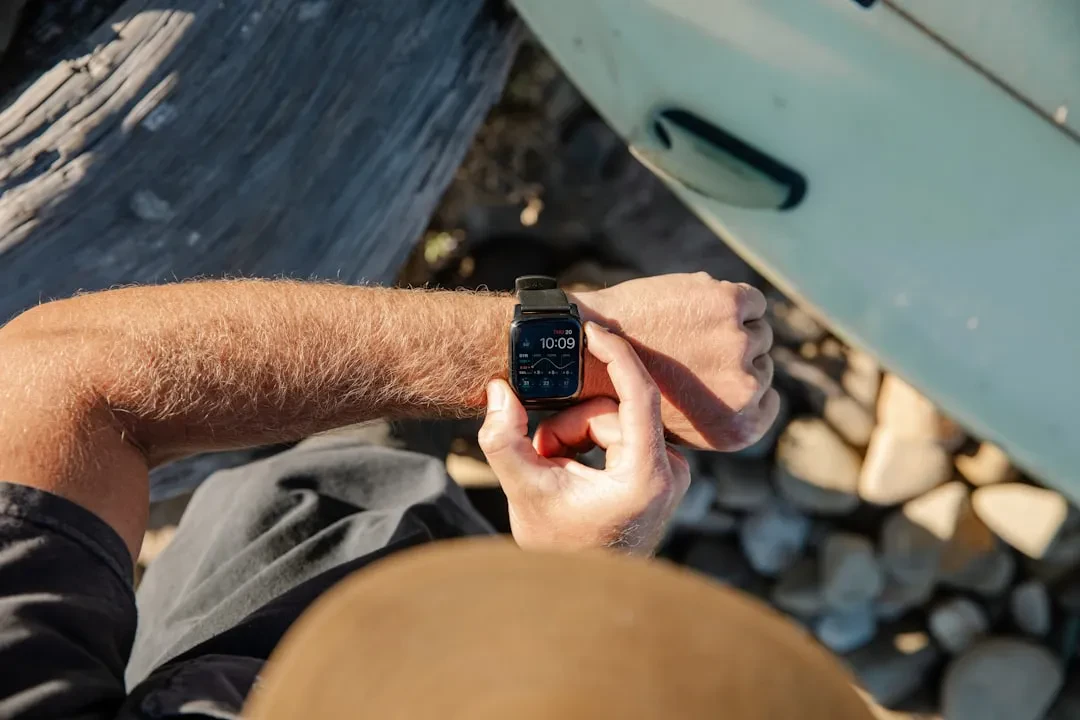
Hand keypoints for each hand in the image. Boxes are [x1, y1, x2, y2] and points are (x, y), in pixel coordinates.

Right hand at [478, 323, 689, 554]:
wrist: (582, 593)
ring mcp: (671, 473)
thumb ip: (503, 437)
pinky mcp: (663, 472)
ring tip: (555, 470)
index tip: (591, 330)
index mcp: (645, 478)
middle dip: (568, 427)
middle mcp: (671, 474)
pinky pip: (623, 433)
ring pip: (615, 420)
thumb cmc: (558, 549)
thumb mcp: (523, 490)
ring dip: (576, 436)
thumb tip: (499, 389)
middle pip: (614, 411)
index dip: (616, 356)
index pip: (640, 395)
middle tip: (542, 456)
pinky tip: (573, 472)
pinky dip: (590, 444)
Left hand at [573, 272, 778, 450]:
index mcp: (738, 429)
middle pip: (760, 360)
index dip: (738, 382)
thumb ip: (711, 415)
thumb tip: (744, 392)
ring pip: (756, 329)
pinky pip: (752, 300)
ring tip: (687, 328)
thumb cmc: (618, 389)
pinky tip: (697, 305)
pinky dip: (731, 299)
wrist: (583, 351)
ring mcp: (739, 345)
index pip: (765, 399)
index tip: (712, 372)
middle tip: (691, 346)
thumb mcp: (673, 423)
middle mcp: (747, 390)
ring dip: (730, 324)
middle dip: (731, 352)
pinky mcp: (729, 306)